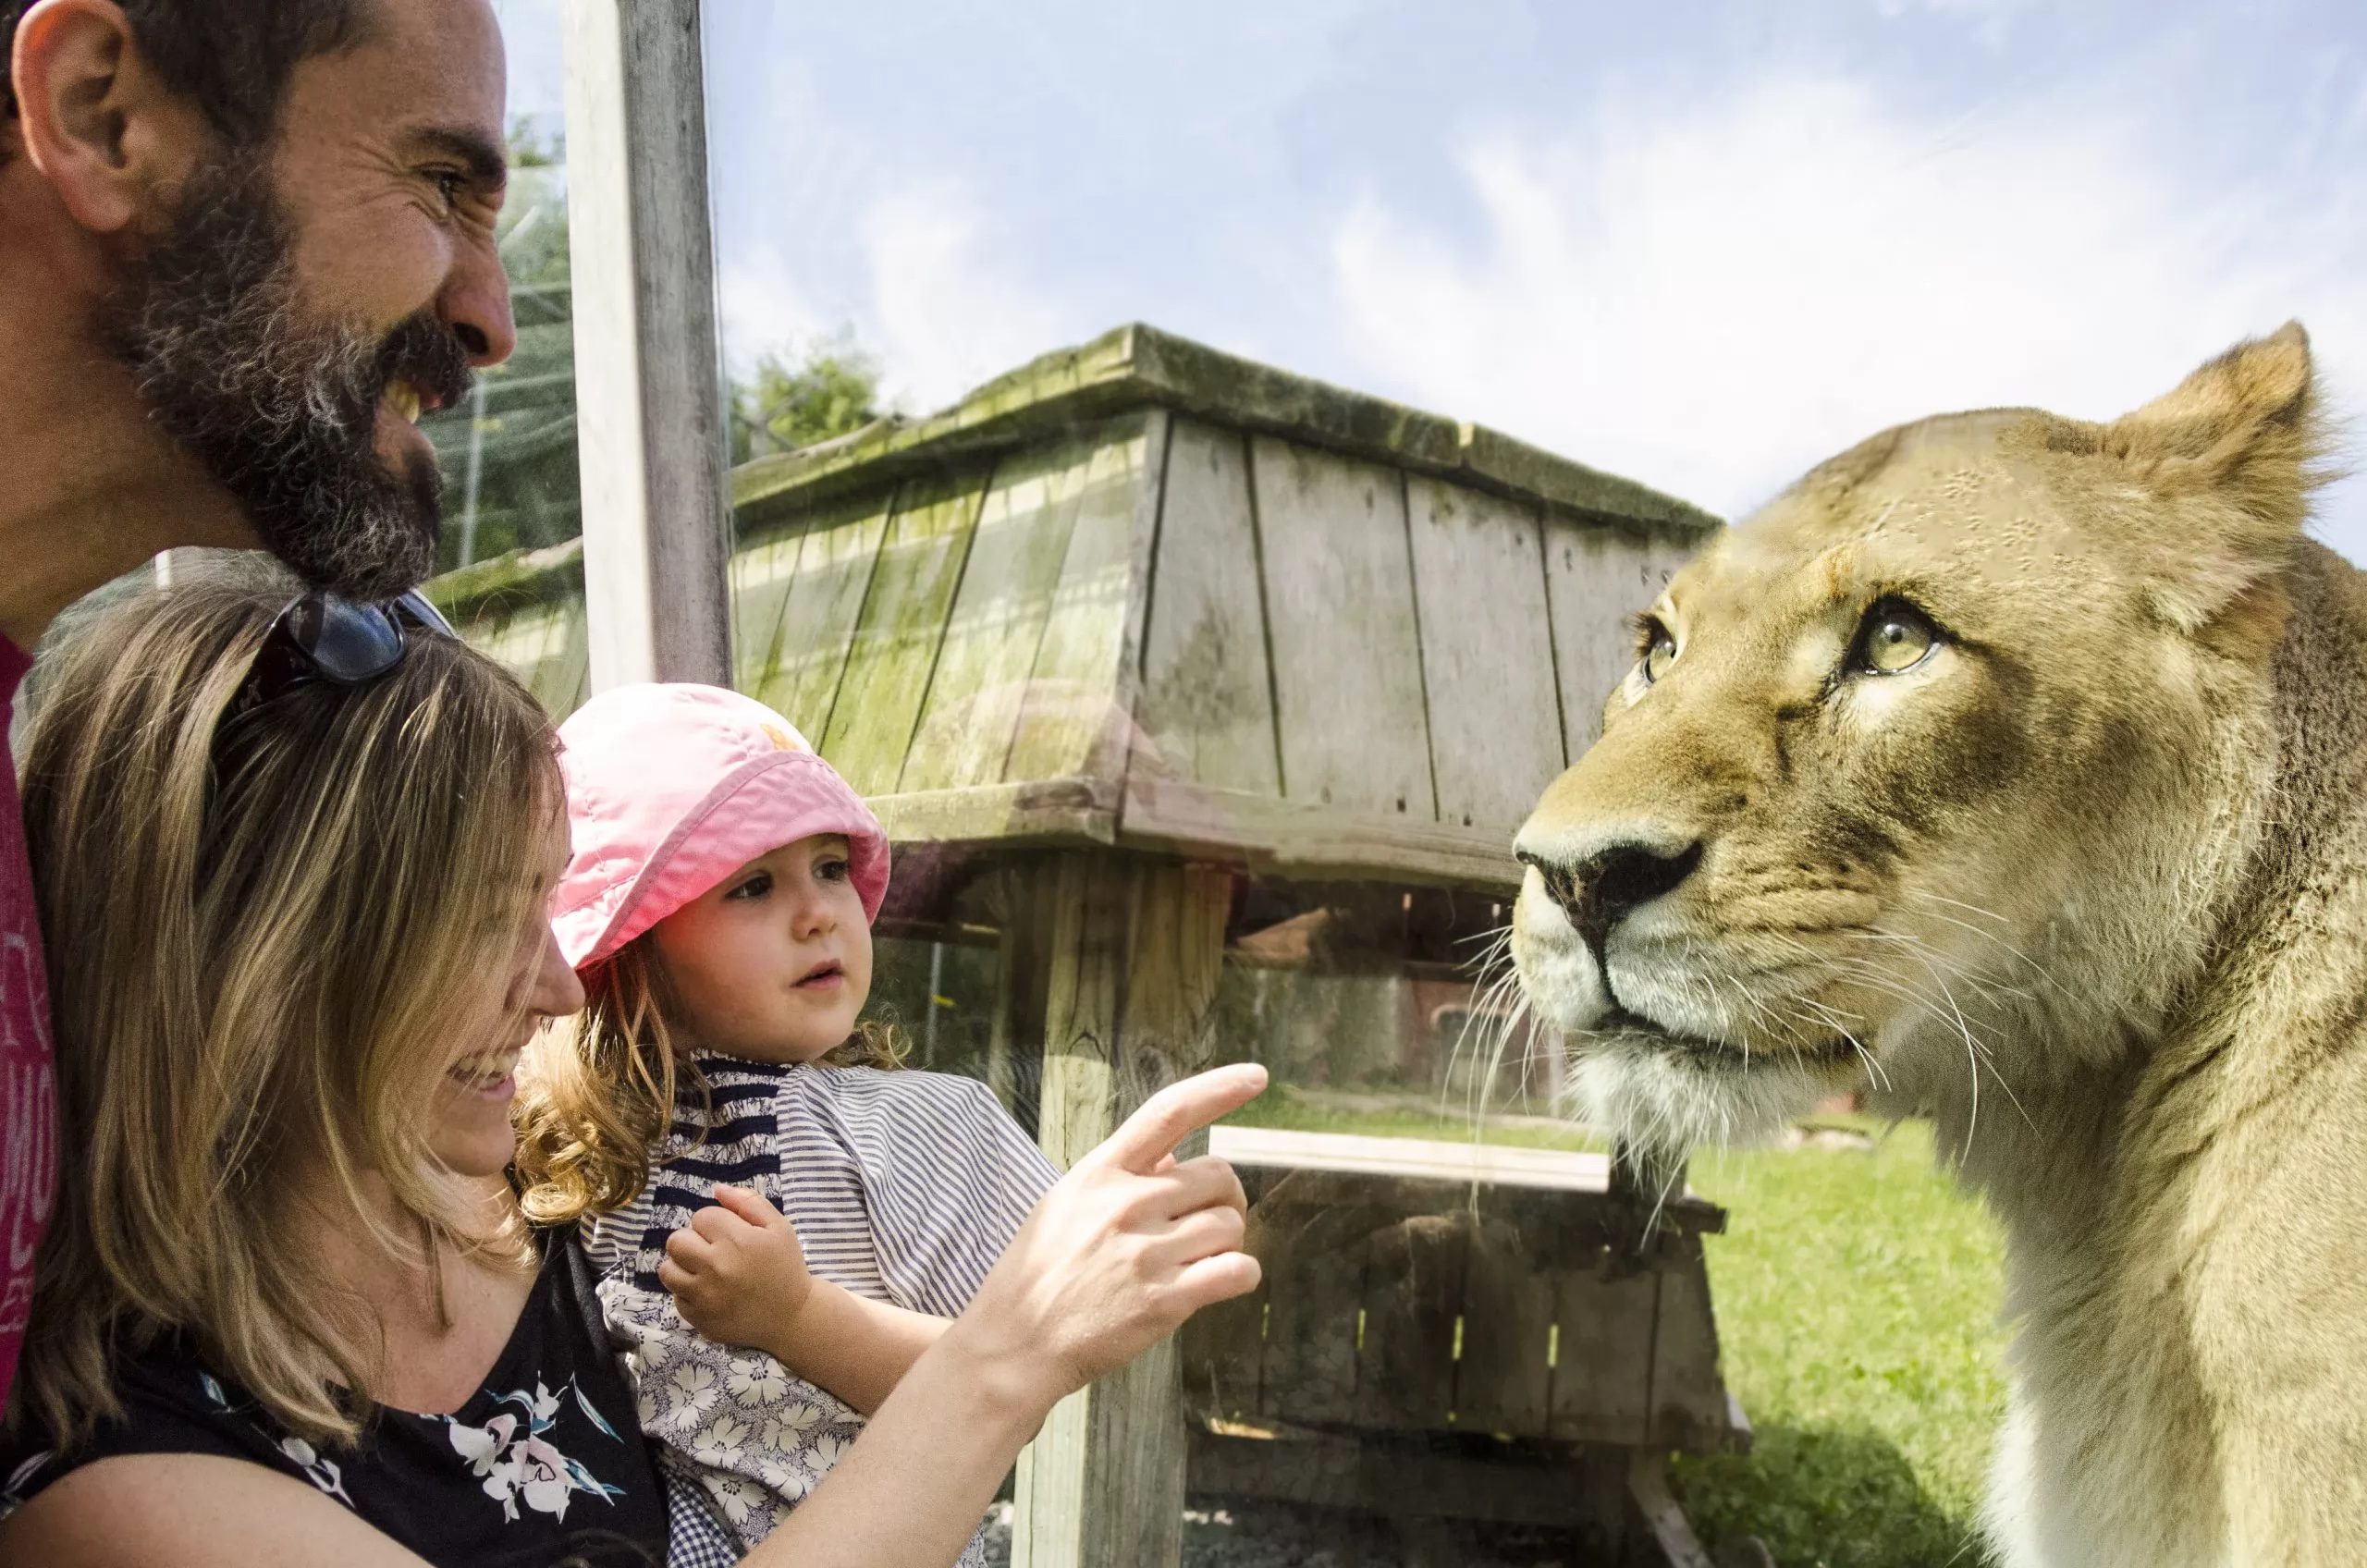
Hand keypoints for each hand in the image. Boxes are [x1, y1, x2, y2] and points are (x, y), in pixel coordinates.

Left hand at [658, 1184, 815, 1355]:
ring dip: (682, 1265)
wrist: (791, 1317)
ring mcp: (704, 1296)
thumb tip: (717, 1189)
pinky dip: (688, 1292)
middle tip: (710, 1249)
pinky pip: (675, 1296)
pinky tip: (709, 1291)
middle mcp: (716, 1267)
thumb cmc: (785, 1267)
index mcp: (738, 1241)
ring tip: (703, 1269)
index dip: (714, 1222)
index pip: (701, 1217)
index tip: (728, 1234)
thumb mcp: (779, 1227)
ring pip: (667, 1269)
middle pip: (676, 1241)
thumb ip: (749, 1202)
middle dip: (691, 1240)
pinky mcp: (698, 1318)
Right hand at [944, 1063, 1266, 1414]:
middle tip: (1203, 1226)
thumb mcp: (1066, 1203)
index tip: (1257, 1077)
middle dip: (1224, 1200)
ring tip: (1195, 1263)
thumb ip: (1120, 1176)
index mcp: (1100, 1172)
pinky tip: (1217, 1283)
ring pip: (1231, 1225)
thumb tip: (1176, 1157)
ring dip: (1227, 1243)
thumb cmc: (1037, 1274)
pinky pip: (1238, 1271)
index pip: (1169, 1112)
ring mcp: (1146, 1252)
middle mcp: (1126, 1203)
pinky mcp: (1165, 1301)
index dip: (1219, 1089)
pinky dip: (1239, 1275)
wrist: (1013, 1345)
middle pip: (1219, 1177)